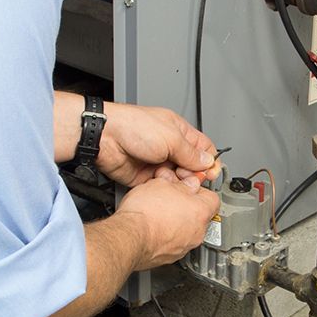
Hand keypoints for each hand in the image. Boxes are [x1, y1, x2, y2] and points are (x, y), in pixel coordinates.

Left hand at [97, 102, 221, 186]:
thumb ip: (192, 153)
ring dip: (179, 182)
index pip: (203, 148)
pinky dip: (165, 189)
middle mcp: (169, 147)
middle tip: (190, 177)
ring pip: (178, 179)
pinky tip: (163, 186)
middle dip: (193, 174)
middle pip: (192, 166)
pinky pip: (162, 187)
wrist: (105, 138)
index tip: (211, 173)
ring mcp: (158, 162)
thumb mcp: (171, 138)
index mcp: (178, 132)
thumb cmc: (133, 127)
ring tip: (174, 179)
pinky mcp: (146, 177)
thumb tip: (208, 162)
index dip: (209, 161)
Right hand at [115, 177, 219, 269]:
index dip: (199, 190)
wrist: (128, 238)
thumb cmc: (144, 212)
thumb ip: (181, 184)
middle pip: (200, 215)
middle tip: (171, 197)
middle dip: (187, 206)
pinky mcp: (170, 257)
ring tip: (160, 212)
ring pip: (187, 230)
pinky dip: (167, 236)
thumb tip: (187, 184)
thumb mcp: (162, 184)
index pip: (213, 198)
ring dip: (177, 221)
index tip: (189, 186)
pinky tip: (153, 227)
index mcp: (200, 212)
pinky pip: (174, 243)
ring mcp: (184, 247)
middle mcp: (197, 232)